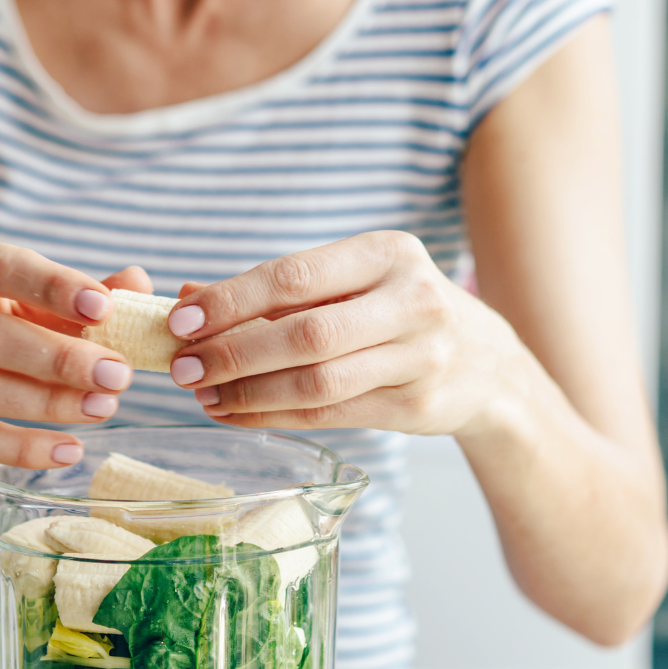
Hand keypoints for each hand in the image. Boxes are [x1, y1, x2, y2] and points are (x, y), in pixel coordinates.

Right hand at [0, 234, 150, 467]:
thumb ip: (69, 290)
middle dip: (59, 357)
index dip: (51, 284)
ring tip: (102, 409)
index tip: (104, 306)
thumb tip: (138, 284)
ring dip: (45, 403)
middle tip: (117, 375)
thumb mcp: (5, 292)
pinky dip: (20, 447)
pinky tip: (68, 449)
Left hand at [164, 231, 522, 437]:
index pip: (294, 275)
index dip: (232, 301)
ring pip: (317, 381)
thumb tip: (186, 297)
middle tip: (183, 368)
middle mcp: (411, 300)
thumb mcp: (351, 283)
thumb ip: (276, 289)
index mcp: (387, 253)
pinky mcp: (417, 405)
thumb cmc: (398, 312)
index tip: (180, 320)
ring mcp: (420, 356)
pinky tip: (237, 413)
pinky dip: (274, 416)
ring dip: (250, 392)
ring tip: (204, 395)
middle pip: (305, 333)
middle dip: (233, 353)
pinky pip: (330, 414)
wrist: (487, 365)